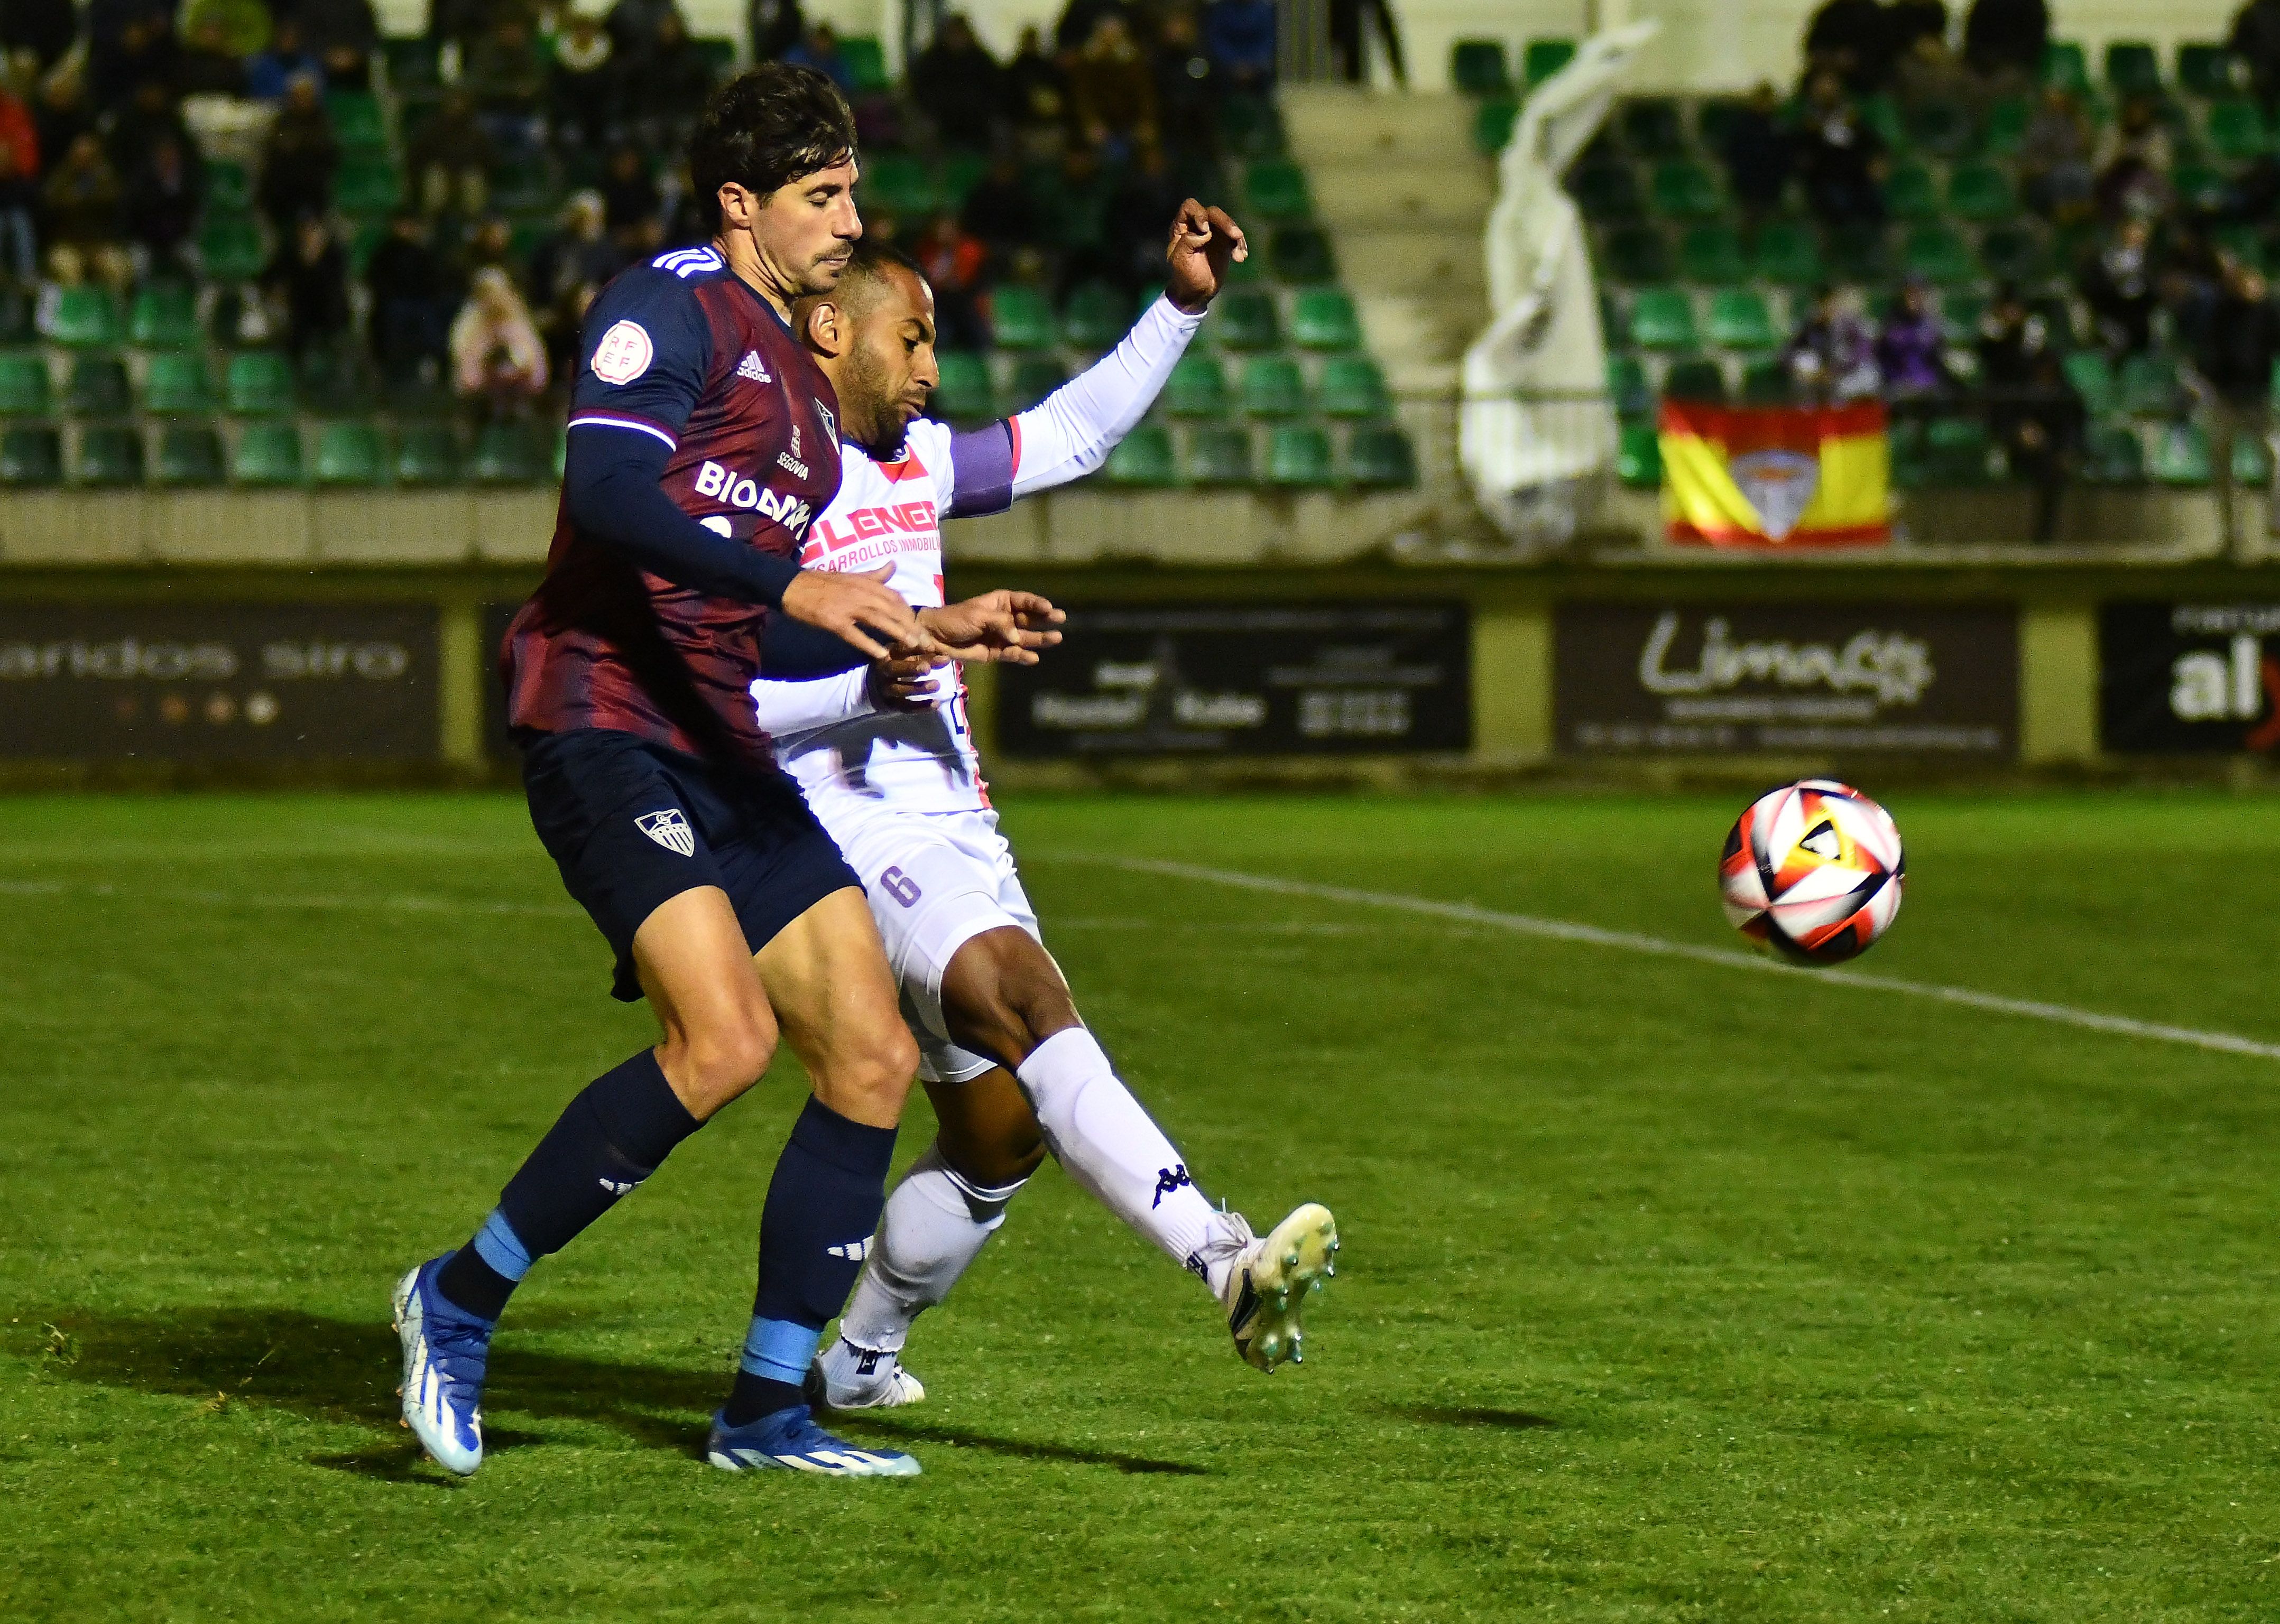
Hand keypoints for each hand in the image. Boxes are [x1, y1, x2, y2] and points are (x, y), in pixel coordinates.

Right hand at [780, 564, 931, 660]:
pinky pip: (855, 634)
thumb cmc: (820, 582)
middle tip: (926, 643)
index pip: (895, 597)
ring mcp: (847, 607)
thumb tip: (893, 566)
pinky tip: (881, 656)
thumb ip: (874, 575)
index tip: (921, 627)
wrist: (791, 586)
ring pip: (879, 620)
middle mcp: (860, 593)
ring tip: (912, 647)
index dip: (910, 613)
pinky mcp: (834, 621)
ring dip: (898, 633)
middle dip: (911, 626)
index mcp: (865, 583)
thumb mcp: (851, 575)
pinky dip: (869, 645)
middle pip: (893, 609)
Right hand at [867, 652, 946, 711]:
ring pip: (899, 689)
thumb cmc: (900, 664)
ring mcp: (885, 688)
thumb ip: (922, 652)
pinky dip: (921, 706)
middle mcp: (883, 670)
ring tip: (936, 685)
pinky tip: (936, 703)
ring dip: (918, 688)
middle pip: (894, 668)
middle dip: (911, 668)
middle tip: (927, 669)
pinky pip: (905, 706)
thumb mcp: (907, 654)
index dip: (914, 648)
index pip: (899, 649)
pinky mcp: (891, 704)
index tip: (931, 648)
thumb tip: (940, 651)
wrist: (878, 685)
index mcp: (888, 654)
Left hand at [916, 590, 1064, 664]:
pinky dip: (1022, 656)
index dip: (1037, 604)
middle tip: (1061, 619)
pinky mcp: (995, 653)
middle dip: (1045, 620)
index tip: (1049, 608)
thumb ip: (1000, 624)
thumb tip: (1017, 638)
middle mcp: (1004, 619)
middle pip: (1029, 619)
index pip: (1023, 601)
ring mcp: (1001, 636)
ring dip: (1039, 638)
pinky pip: (1013, 654)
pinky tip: (1034, 658)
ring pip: (1024, 637)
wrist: (935, 638)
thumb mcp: (978, 615)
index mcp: (1000, 602)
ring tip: (1056, 638)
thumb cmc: (956, 619)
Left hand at [1165, 199, 1246, 313]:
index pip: (1190, 207)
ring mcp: (1212, 232)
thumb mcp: (1180, 260)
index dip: (1199, 213)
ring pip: (1226, 223)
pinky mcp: (1224, 242)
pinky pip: (1235, 237)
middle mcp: (1197, 225)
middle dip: (1225, 222)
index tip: (1205, 228)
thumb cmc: (1184, 275)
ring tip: (1239, 255)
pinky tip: (1240, 258)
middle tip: (1235, 235)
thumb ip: (1188, 242)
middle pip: (1213, 212)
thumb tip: (1206, 232)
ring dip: (1235, 235)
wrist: (1196, 292)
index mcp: (1182, 226)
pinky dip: (1240, 245)